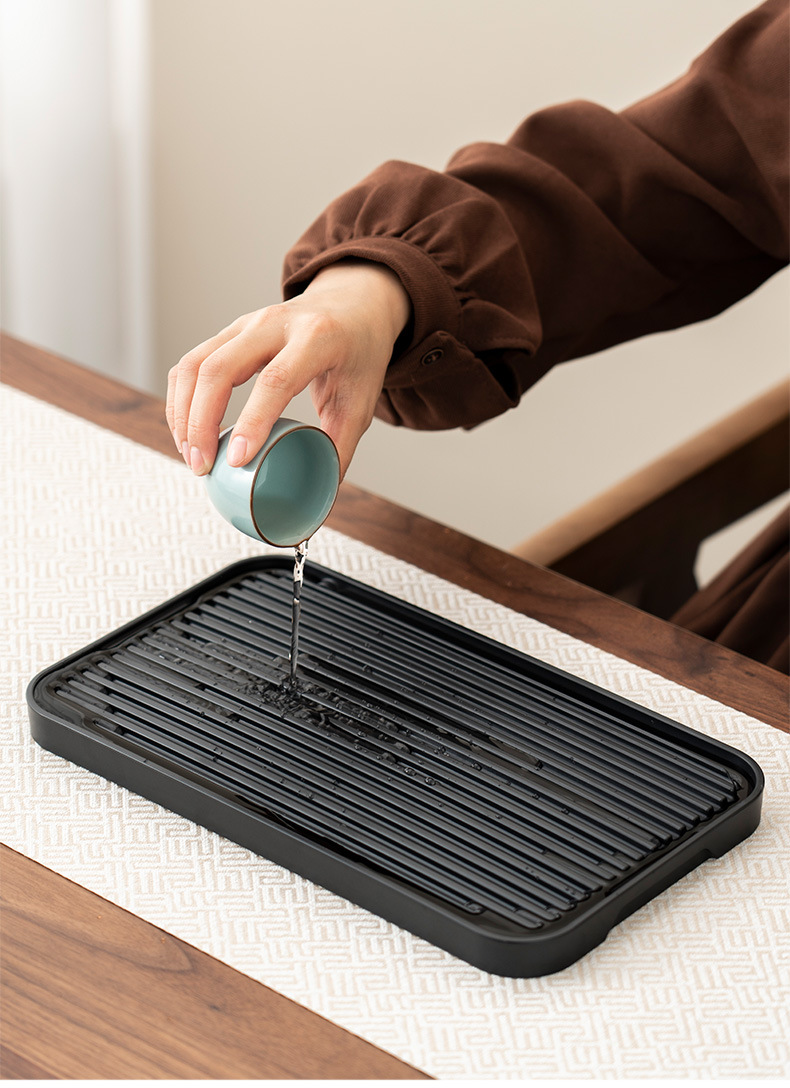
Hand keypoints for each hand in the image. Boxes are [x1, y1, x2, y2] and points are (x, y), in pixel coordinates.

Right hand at [166, 260, 410, 479]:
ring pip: (195, 364)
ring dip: (183, 413)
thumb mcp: (361, 401)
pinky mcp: (230, 331)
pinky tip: (187, 431)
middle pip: (219, 368)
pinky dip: (181, 399)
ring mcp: (247, 323)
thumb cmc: (358, 353)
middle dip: (200, 422)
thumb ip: (339, 447)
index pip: (275, 380)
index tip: (236, 460)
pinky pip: (191, 363)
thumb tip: (320, 497)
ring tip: (192, 455)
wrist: (354, 304)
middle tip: (202, 466)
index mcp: (317, 338)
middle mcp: (275, 323)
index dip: (252, 421)